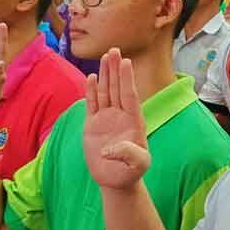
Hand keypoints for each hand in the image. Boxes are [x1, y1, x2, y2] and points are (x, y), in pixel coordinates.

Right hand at [83, 49, 150, 191]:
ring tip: (106, 55)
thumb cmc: (131, 172)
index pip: (130, 95)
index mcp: (134, 121)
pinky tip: (92, 77)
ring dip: (106, 74)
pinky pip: (92, 104)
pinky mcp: (93, 124)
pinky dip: (92, 90)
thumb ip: (129, 155)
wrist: (116, 180)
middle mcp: (121, 116)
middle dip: (116, 69)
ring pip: (106, 92)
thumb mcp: (137, 165)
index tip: (126, 61)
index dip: (127, 78)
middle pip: (118, 88)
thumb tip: (109, 149)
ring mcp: (107, 118)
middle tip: (115, 49)